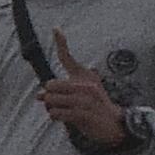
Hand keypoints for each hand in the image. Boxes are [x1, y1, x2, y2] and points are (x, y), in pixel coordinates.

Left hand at [30, 25, 128, 146]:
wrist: (115, 126)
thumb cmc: (94, 109)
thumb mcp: (81, 96)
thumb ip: (60, 93)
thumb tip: (39, 95)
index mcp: (85, 77)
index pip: (69, 58)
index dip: (61, 42)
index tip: (56, 28)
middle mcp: (85, 85)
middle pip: (51, 85)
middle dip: (50, 97)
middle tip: (61, 105)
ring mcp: (85, 99)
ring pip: (51, 100)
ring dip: (52, 109)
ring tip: (65, 112)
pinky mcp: (83, 114)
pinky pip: (57, 113)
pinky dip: (56, 117)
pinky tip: (65, 118)